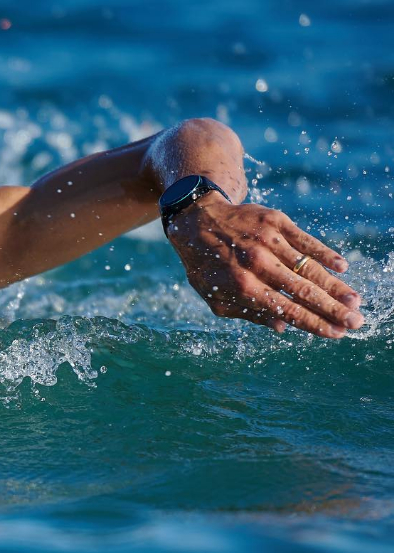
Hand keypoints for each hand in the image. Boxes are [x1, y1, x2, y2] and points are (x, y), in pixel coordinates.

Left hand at [166, 192, 363, 337]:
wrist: (196, 219)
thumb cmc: (204, 264)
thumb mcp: (214, 296)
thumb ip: (247, 313)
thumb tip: (282, 327)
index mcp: (242, 286)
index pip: (287, 310)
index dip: (314, 324)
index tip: (336, 333)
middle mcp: (257, 263)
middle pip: (304, 291)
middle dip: (333, 309)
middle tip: (356, 322)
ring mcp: (268, 240)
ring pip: (309, 267)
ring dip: (335, 286)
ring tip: (355, 301)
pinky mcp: (275, 221)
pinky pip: (305, 240)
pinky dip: (325, 253)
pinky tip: (342, 267)